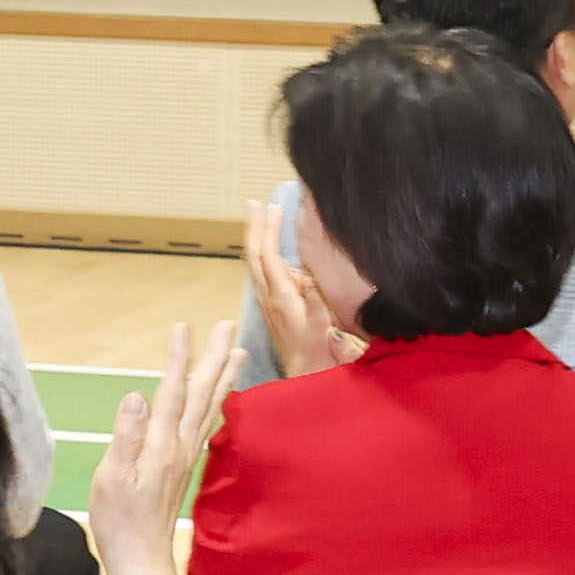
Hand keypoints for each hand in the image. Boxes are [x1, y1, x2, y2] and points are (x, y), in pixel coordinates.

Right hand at [90, 321, 239, 564]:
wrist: (140, 556)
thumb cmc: (119, 519)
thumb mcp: (112, 478)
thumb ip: (125, 436)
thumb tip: (136, 397)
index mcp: (161, 445)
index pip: (171, 391)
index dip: (178, 358)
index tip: (184, 327)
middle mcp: (180, 445)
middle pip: (200, 393)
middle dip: (214, 356)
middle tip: (229, 326)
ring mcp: (185, 454)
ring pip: (208, 406)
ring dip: (223, 376)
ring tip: (239, 351)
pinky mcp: (184, 463)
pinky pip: (205, 422)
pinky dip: (216, 402)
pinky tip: (220, 395)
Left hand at [243, 194, 349, 381]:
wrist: (305, 371)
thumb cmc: (316, 348)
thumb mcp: (319, 324)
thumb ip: (314, 300)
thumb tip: (305, 276)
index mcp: (281, 295)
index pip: (270, 255)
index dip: (270, 230)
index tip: (273, 208)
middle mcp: (269, 295)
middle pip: (255, 254)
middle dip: (255, 227)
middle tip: (255, 203)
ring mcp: (267, 299)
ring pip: (255, 262)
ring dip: (257, 238)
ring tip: (261, 217)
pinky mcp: (271, 304)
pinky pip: (261, 271)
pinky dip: (263, 252)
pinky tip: (269, 247)